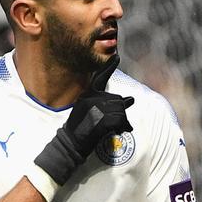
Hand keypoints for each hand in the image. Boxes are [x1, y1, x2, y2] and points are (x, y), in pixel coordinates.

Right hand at [31, 58, 135, 192]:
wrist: (70, 144)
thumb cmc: (81, 131)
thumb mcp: (91, 112)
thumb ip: (108, 104)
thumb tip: (131, 99)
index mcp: (87, 94)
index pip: (100, 77)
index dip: (109, 67)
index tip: (117, 56)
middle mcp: (91, 98)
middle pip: (117, 99)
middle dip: (120, 112)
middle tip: (116, 124)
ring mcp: (95, 107)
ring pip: (120, 110)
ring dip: (122, 121)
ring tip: (116, 129)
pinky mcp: (100, 119)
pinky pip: (120, 119)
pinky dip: (124, 127)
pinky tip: (119, 131)